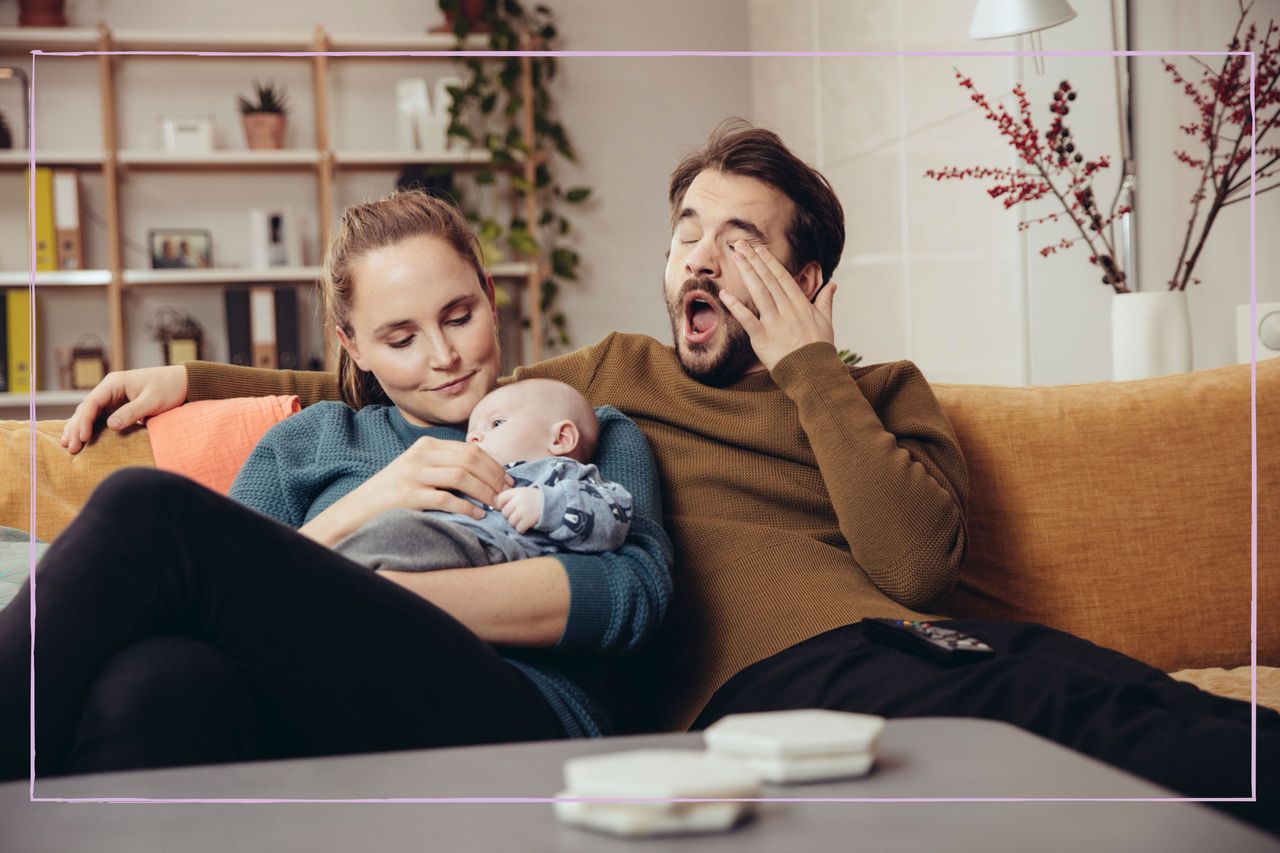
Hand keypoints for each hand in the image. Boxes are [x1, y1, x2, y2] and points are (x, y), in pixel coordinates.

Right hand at [60, 364, 188, 454]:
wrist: (183, 382)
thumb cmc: (169, 388)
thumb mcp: (152, 401)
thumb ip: (132, 412)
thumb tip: (110, 426)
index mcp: (114, 383)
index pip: (92, 403)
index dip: (84, 421)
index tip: (83, 438)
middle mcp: (109, 389)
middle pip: (86, 409)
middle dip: (76, 428)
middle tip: (69, 448)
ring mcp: (112, 398)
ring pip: (89, 414)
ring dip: (78, 428)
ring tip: (67, 446)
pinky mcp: (118, 406)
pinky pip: (99, 417)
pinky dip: (89, 427)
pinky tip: (81, 439)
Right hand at [331, 437, 513, 529]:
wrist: (359, 509)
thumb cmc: (395, 492)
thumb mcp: (419, 469)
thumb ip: (445, 465)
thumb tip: (485, 473)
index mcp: (426, 445)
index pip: (470, 449)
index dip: (494, 465)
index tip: (508, 480)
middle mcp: (420, 455)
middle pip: (470, 460)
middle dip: (494, 477)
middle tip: (507, 494)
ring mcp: (413, 474)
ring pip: (461, 477)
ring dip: (485, 491)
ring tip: (497, 504)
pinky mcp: (408, 495)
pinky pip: (446, 499)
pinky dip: (467, 507)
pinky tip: (478, 514)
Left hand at [495, 486, 543, 533]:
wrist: (554, 502)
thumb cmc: (535, 498)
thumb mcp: (524, 492)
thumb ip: (512, 496)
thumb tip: (498, 506)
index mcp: (517, 491)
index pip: (500, 498)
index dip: (502, 505)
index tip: (509, 507)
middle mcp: (519, 500)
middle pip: (505, 512)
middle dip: (510, 515)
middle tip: (518, 514)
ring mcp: (524, 510)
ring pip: (511, 522)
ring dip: (516, 523)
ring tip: (523, 519)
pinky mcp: (529, 520)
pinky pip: (519, 528)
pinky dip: (522, 528)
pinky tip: (526, 524)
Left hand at [720, 241, 836, 371]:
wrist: (814, 375)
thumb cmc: (819, 350)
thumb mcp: (826, 322)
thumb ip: (826, 301)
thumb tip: (833, 285)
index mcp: (801, 305)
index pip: (783, 277)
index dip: (769, 262)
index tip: (759, 248)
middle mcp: (787, 310)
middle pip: (768, 280)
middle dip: (754, 260)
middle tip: (740, 244)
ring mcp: (775, 323)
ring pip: (759, 293)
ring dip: (746, 274)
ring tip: (735, 258)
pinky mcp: (763, 338)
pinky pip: (747, 319)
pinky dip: (735, 306)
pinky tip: (724, 294)